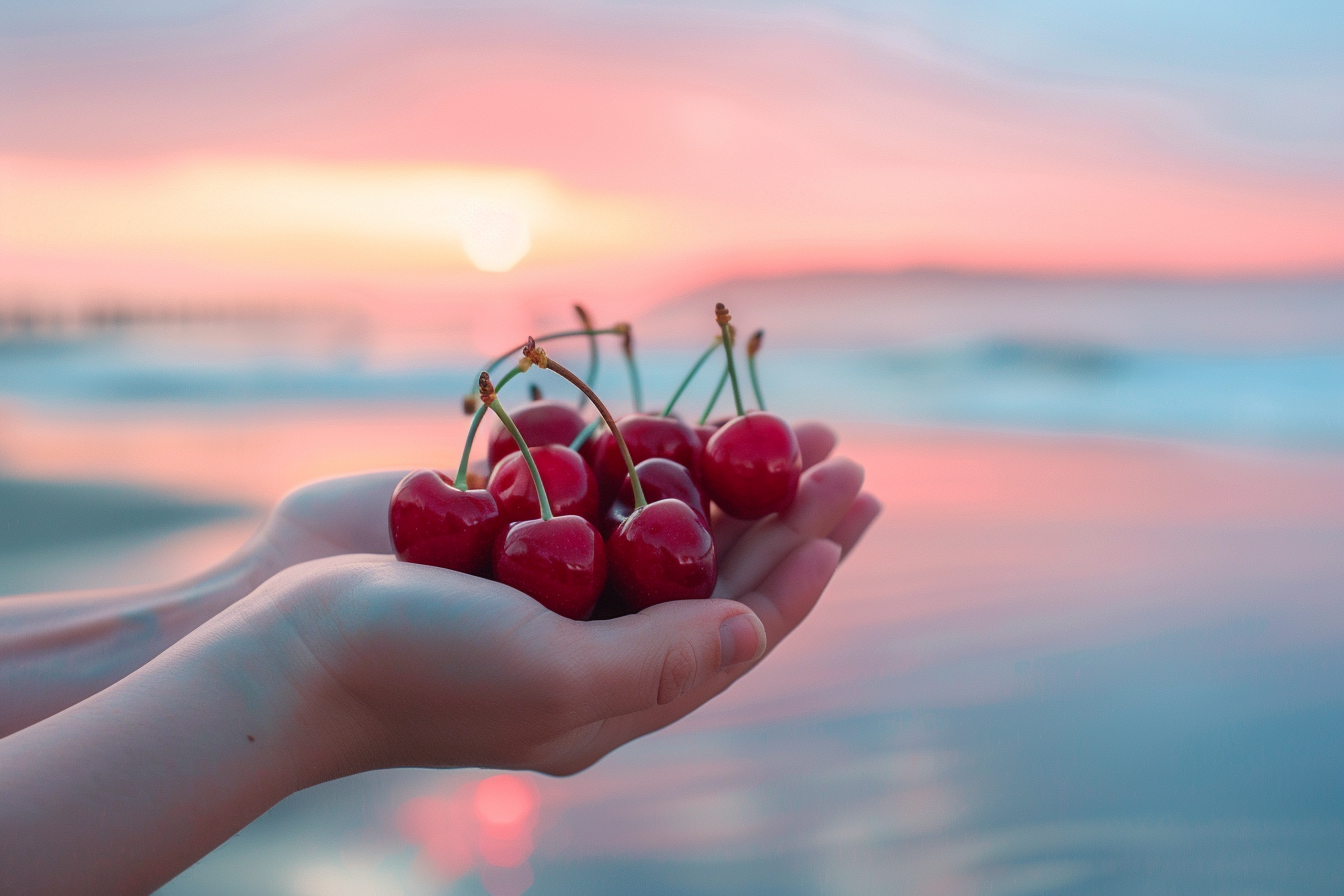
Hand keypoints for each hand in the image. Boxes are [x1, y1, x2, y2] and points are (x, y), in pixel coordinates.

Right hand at [247, 422, 880, 780]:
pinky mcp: (507, 527)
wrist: (279, 634)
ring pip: (665, 523)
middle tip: (849, 461)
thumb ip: (660, 661)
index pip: (736, 633)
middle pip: (717, 572)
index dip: (800, 577)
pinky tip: (689, 422)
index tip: (849, 516)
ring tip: (795, 430)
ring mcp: (550, 580)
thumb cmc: (415, 668)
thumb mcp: (551, 679)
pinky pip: (594, 485)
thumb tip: (761, 631)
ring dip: (730, 477)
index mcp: (614, 692)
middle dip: (785, 517)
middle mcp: (594, 637)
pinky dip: (644, 452)